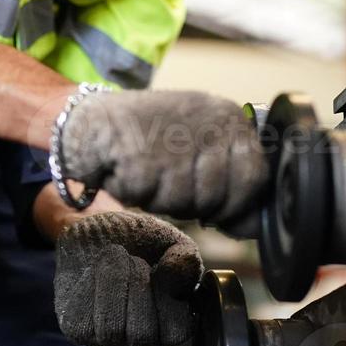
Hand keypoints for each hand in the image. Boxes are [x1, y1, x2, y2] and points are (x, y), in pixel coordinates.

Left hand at [54, 211, 200, 345]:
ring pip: (110, 330)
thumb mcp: (172, 241)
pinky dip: (88, 287)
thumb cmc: (140, 238)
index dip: (166, 297)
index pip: (175, 333)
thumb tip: (175, 279)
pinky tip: (92, 271)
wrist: (97, 224)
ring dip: (112, 283)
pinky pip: (82, 322)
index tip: (157, 267)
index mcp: (168, 324)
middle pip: (141, 335)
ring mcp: (105, 337)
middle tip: (134, 259)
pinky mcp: (76, 328)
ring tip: (113, 257)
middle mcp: (138, 340)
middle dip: (137, 286)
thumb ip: (186, 260)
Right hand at [60, 89, 266, 223]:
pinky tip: (125, 169)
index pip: (254, 176)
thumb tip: (251, 228)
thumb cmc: (149, 140)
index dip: (234, 203)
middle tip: (166, 181)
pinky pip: (147, 198)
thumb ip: (230, 183)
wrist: (91, 117)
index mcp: (227, 116)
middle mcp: (206, 120)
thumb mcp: (199, 152)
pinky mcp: (140, 154)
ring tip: (146, 172)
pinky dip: (132, 193)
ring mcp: (173, 136)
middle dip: (191, 203)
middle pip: (217, 196)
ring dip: (159, 198)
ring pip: (183, 201)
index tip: (213, 206)